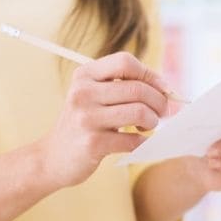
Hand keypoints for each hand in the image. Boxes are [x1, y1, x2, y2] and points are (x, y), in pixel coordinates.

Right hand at [36, 52, 170, 187]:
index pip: (125, 62)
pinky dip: (142, 141)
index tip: (163, 89)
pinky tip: (137, 141)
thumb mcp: (94, 96)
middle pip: (137, 88)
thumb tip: (166, 89)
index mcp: (85, 75)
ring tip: (147, 126)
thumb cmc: (84, 124)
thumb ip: (123, 86)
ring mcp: (86, 118)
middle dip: (159, 101)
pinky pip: (132, 139)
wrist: (53, 157)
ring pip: (139, 112)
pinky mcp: (92, 143)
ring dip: (152, 121)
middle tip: (162, 112)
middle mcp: (83, 93)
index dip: (151, 74)